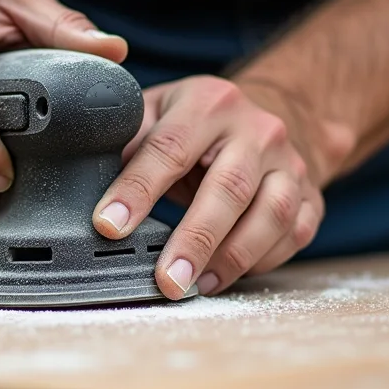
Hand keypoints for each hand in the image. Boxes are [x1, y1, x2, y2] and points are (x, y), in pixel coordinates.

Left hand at [92, 76, 354, 298]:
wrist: (276, 116)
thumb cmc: (199, 124)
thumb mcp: (160, 112)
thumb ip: (127, 139)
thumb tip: (77, 177)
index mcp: (209, 103)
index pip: (169, 148)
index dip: (137, 190)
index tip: (109, 226)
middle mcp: (257, 130)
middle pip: (229, 189)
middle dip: (194, 239)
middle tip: (165, 281)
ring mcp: (290, 163)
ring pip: (272, 213)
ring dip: (234, 256)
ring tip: (196, 285)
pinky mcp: (311, 195)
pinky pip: (295, 233)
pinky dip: (263, 260)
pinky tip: (227, 275)